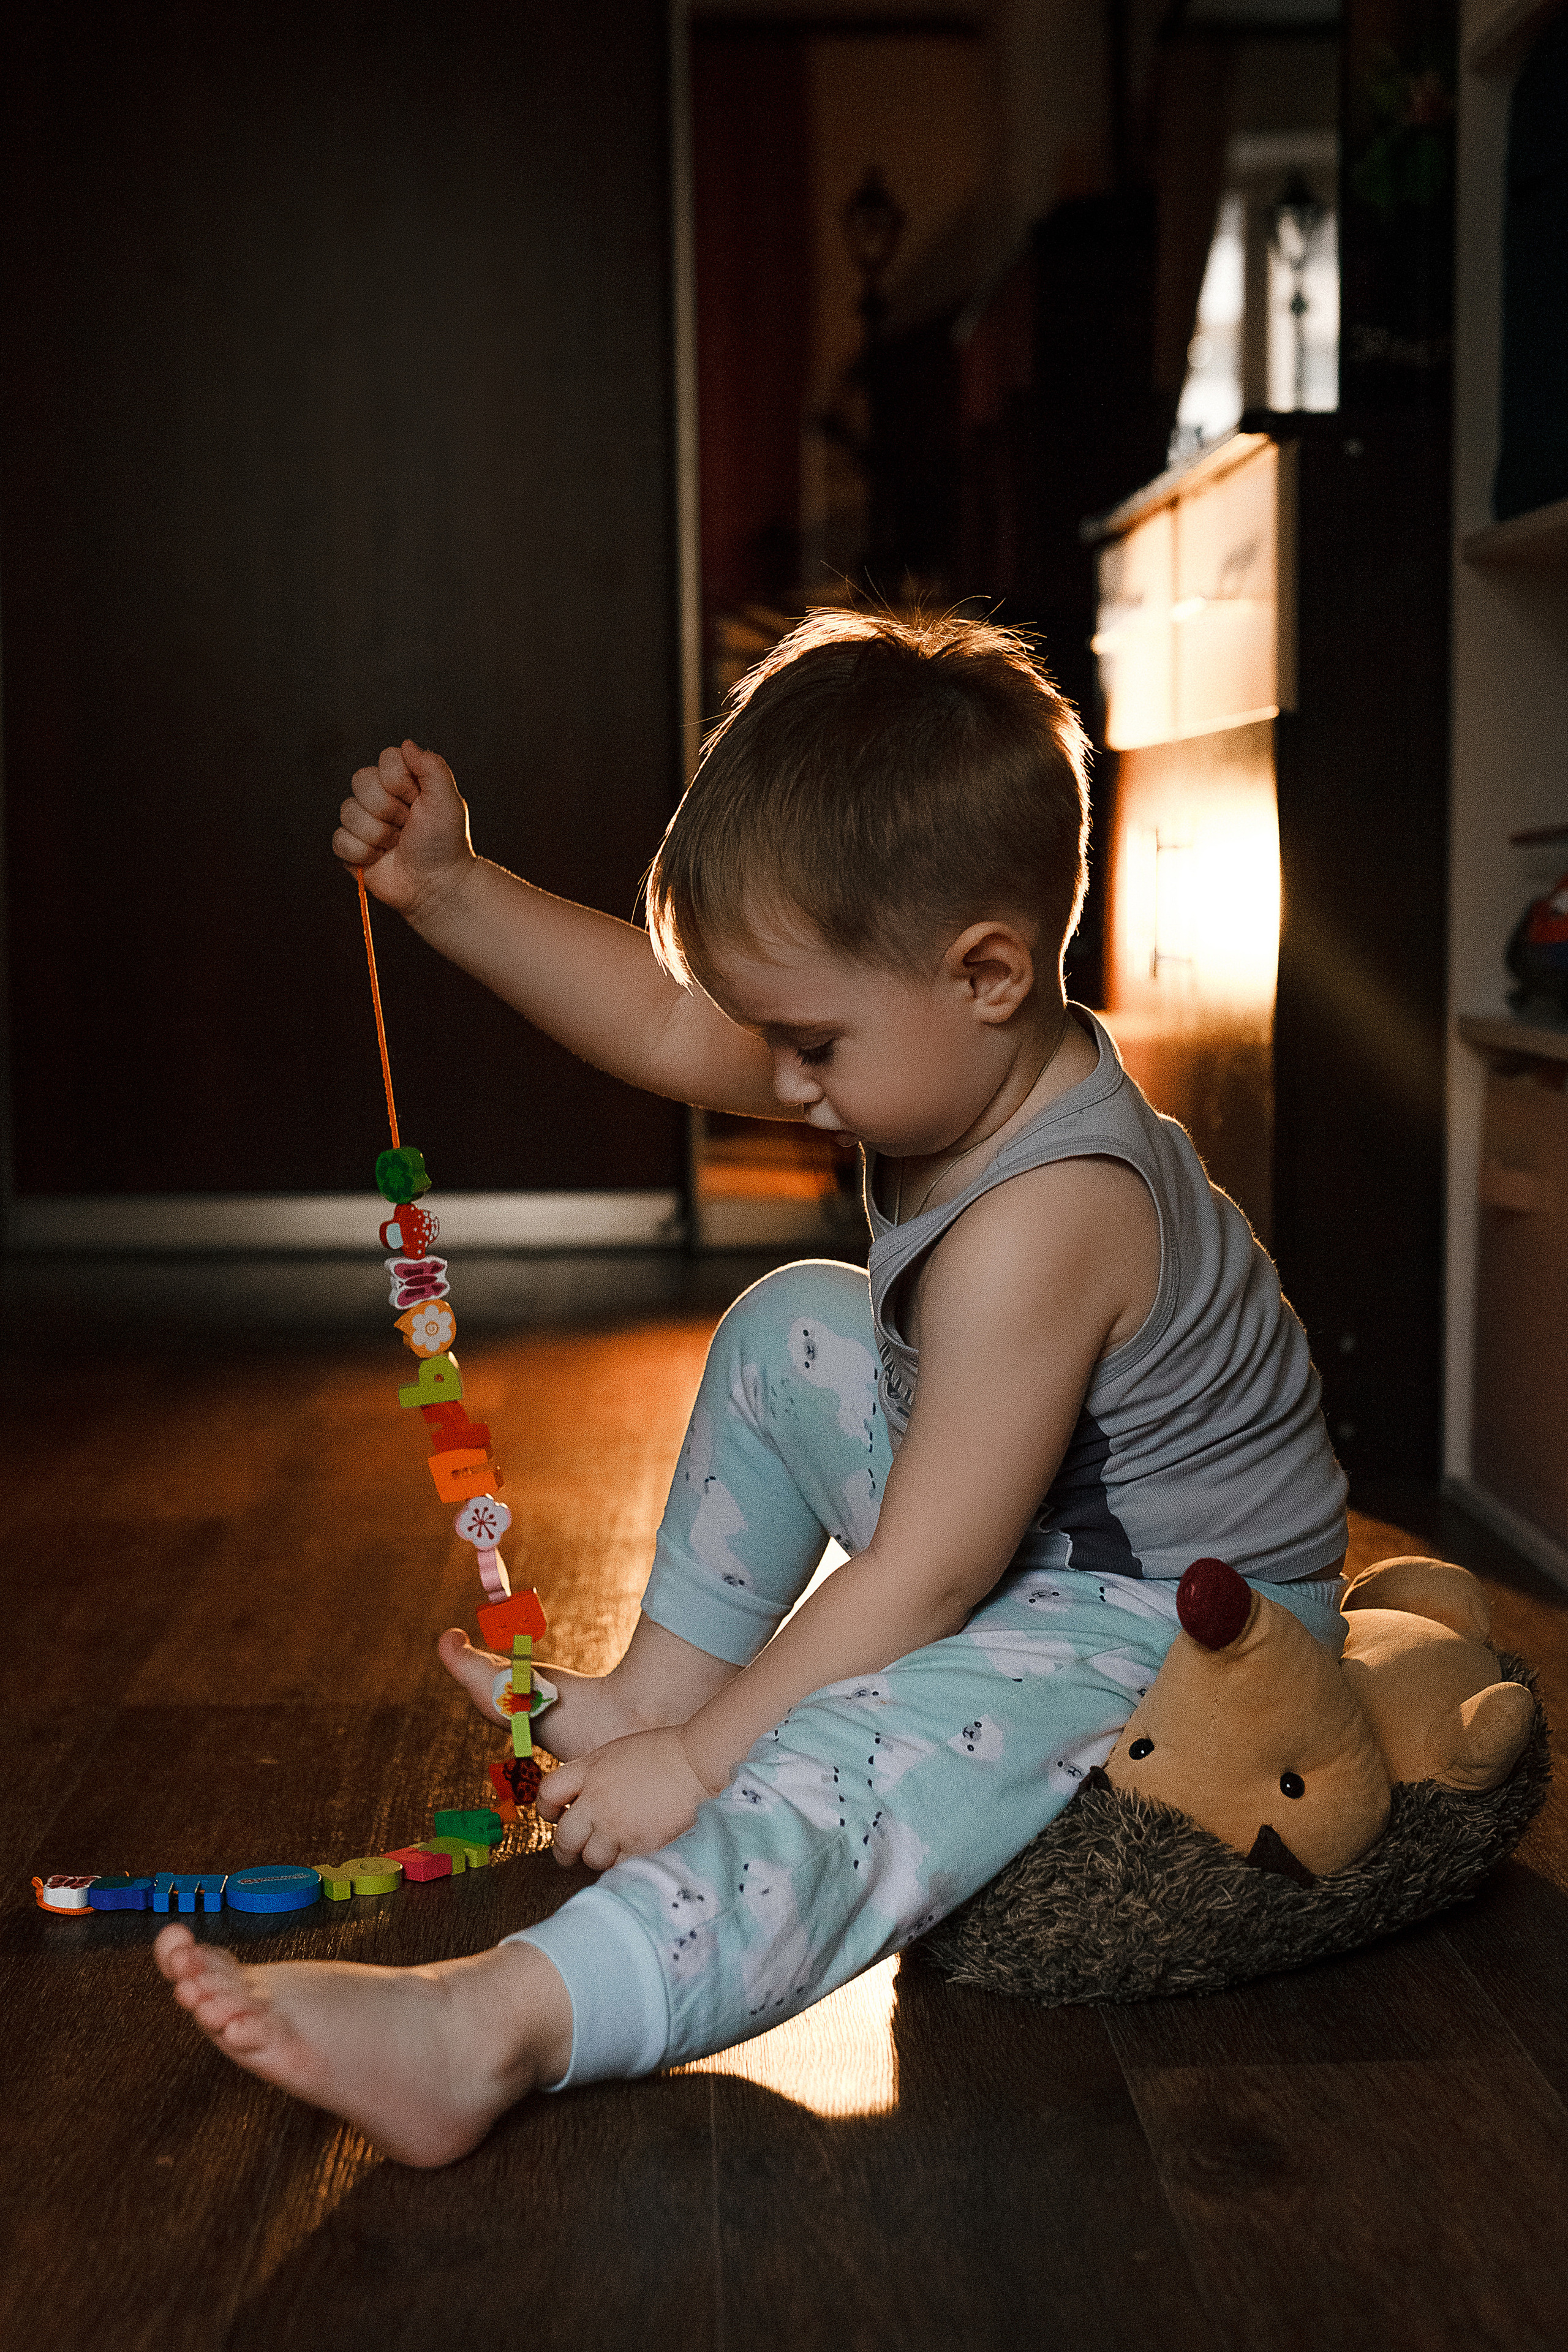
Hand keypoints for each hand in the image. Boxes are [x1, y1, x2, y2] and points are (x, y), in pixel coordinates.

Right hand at [332, 740, 474, 919]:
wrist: (438, 885)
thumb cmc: (445, 843)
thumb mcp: (447, 800)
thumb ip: (431, 766)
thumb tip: (407, 744)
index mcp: (402, 781)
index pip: (385, 759)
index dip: (400, 781)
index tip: (417, 800)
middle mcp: (379, 797)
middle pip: (361, 780)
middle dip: (388, 808)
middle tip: (407, 825)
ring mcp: (363, 822)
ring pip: (348, 811)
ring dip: (379, 834)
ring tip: (397, 845)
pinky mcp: (351, 848)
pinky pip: (339, 840)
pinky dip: (363, 853)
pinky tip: (380, 858)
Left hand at [536, 1727, 716, 1870]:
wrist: (700, 1763)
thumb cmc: (668, 1753)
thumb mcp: (620, 1753)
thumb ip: (596, 1776)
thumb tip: (583, 1802)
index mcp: (590, 1769)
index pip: (548, 1793)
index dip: (546, 1809)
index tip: (555, 1816)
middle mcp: (597, 1799)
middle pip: (564, 1837)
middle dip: (565, 1849)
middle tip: (572, 1853)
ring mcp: (616, 1825)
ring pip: (591, 1858)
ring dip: (598, 1857)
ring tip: (611, 1850)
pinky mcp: (637, 1845)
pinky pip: (619, 1865)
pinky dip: (623, 1862)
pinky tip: (634, 1850)